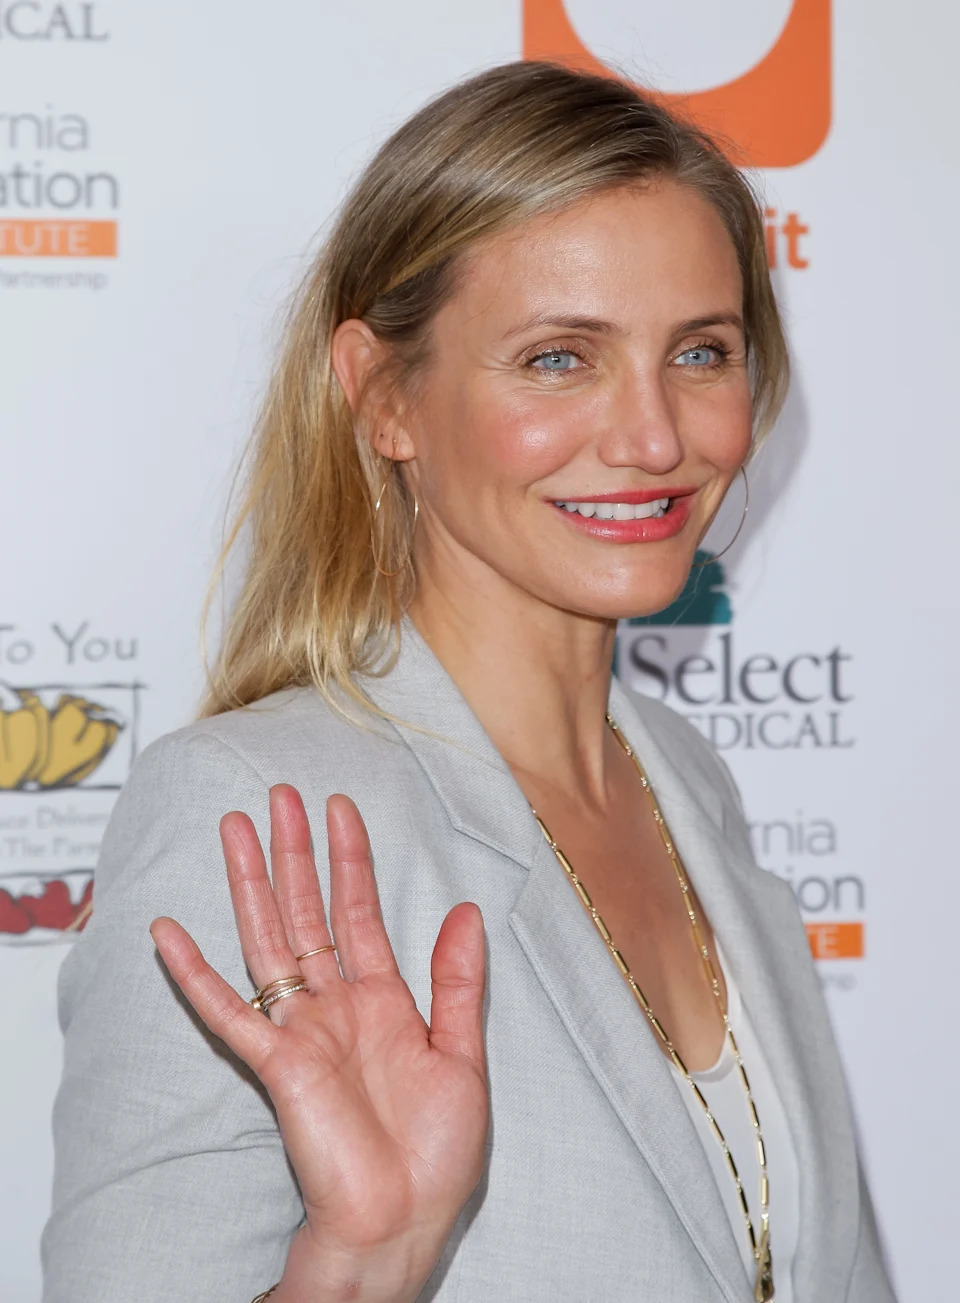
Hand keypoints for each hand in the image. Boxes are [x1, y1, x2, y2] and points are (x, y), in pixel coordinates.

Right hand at [150, 786, 487, 1300]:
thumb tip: (468, 908)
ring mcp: (302, 1030)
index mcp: (383, 999)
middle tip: (280, 794)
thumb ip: (460, 982)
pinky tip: (168, 931)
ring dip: (252, 884)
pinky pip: (227, 1011)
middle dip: (296, 852)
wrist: (406, 1221)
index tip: (340, 807)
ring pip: (269, 940)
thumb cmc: (438, 1152)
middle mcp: (337, 1004)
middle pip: (308, 911)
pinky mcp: (276, 1064)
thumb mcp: (464, 1055)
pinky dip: (195, 973)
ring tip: (235, 828)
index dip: (351, 859)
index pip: (360, 911)